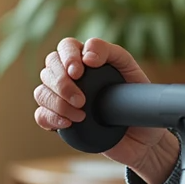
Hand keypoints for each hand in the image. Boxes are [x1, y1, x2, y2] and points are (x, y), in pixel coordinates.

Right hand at [34, 37, 178, 183]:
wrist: (143, 136)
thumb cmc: (136, 99)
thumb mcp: (130, 69)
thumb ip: (112, 53)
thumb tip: (87, 57)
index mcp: (86, 59)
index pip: (66, 47)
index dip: (67, 57)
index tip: (78, 73)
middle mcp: (70, 77)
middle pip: (49, 68)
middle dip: (61, 83)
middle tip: (82, 100)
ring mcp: (63, 99)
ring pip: (41, 92)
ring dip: (56, 103)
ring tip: (81, 115)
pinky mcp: (60, 121)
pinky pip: (41, 115)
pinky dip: (50, 117)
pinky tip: (68, 123)